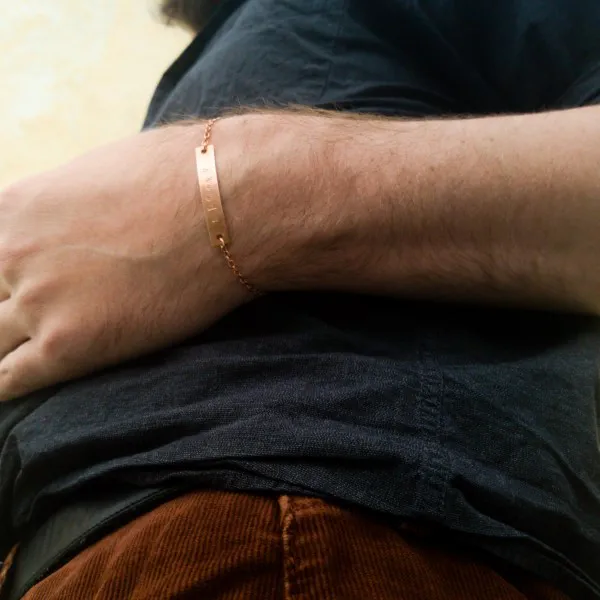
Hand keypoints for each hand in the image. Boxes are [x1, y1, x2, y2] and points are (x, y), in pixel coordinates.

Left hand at [0, 123, 251, 401]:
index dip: (7, 283)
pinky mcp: (69, 347)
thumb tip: (76, 226)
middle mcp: (9, 255)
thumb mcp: (101, 176)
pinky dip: (10, 387)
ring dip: (11, 349)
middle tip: (38, 324)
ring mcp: (37, 302)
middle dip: (6, 314)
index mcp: (11, 208)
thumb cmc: (179, 177)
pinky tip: (28, 382)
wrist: (229, 205)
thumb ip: (67, 209)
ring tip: (39, 353)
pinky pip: (9, 383)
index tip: (22, 295)